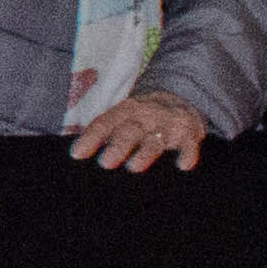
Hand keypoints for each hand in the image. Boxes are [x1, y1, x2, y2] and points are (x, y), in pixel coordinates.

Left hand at [69, 89, 208, 170]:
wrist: (180, 100)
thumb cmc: (142, 118)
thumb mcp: (123, 118)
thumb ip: (105, 133)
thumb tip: (78, 155)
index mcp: (125, 111)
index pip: (105, 123)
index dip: (91, 138)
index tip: (77, 154)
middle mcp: (146, 116)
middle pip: (130, 130)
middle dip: (118, 146)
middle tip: (105, 163)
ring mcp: (168, 125)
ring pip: (156, 139)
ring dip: (145, 153)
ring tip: (134, 167)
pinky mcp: (189, 134)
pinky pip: (189, 144)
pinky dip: (187, 154)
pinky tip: (183, 165)